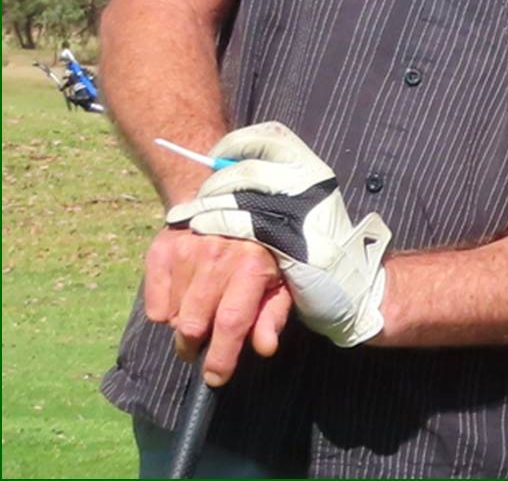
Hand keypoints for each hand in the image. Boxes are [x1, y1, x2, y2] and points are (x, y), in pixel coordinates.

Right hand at [142, 225, 292, 384]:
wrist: (228, 202)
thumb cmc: (261, 250)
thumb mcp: (280, 279)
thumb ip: (273, 314)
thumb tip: (265, 348)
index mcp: (251, 266)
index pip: (231, 322)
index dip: (222, 357)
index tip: (215, 378)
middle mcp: (216, 258)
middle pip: (193, 326)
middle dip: (195, 347)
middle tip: (201, 346)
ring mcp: (184, 253)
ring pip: (172, 318)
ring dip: (183, 325)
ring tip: (198, 310)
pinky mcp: (161, 251)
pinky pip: (154, 305)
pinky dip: (166, 311)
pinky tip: (183, 295)